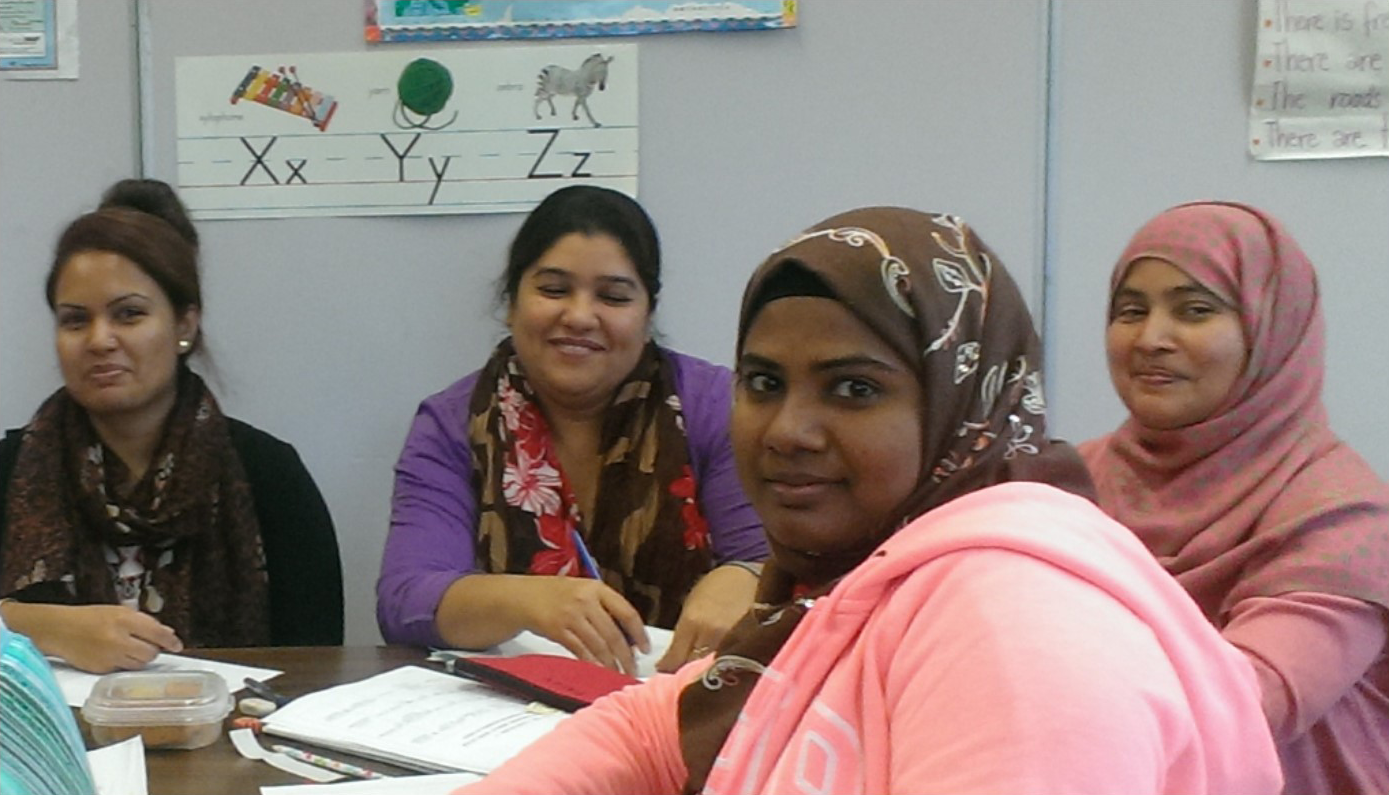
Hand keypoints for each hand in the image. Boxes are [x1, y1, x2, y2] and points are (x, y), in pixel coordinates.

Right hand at [1, 602, 181, 672]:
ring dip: (140, 659)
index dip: (170, 641)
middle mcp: (119, 639)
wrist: (59, 630)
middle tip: (145, 645)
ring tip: (128, 650)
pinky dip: (124, 666)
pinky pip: (123, 671)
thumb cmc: (90, 618)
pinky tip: (115, 656)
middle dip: (152, 651)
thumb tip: (168, 634)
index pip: (156, 633)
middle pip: (150, 653)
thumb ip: (144, 622)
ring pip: (139, 665)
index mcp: (125, 619)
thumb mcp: (118, 612)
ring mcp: (110, 657)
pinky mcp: (101, 670)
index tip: (177, 646)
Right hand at [515, 577, 650, 675]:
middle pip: (613, 634)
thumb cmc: (559, 595)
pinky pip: (580, 651)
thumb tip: (629, 636)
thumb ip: (606, 607)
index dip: (639, 633)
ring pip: (598, 645)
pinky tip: (599, 670)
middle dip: (626, 656)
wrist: (525, 596)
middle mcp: (586, 601)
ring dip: (610, 664)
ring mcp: (571, 615)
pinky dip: (592, 663)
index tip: (646, 648)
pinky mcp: (558, 630)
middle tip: (633, 669)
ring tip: (618, 674)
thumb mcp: (585, 590)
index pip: (627, 612)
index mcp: (598, 588)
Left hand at [656, 563, 759, 672]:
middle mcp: (711, 635)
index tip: (663, 673)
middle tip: (679, 680)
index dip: (667, 670)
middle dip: (684, 677)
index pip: (674, 660)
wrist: (746, 575)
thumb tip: (670, 663)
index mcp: (693, 623)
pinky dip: (723, 670)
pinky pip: (731, 666)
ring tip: (700, 679)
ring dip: (704, 677)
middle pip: (693, 670)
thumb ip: (682, 636)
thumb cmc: (714, 588)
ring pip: (713, 672)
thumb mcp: (690, 607)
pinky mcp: (748, 645)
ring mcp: (732, 642)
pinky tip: (720, 672)